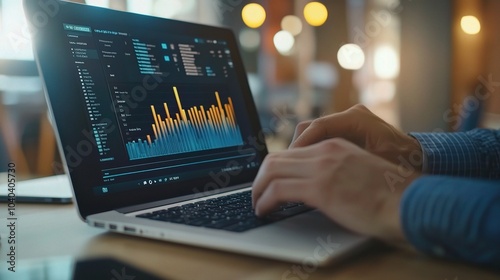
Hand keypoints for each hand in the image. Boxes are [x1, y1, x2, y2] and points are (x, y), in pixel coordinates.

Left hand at [252, 138, 419, 242]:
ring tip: (256, 203)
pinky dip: (265, 199)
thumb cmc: (391, 195)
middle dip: (261, 176)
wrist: (409, 202)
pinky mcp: (320, 188)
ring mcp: (322, 168)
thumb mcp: (360, 172)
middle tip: (257, 193)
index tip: (268, 181)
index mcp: (336, 145)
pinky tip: (263, 209)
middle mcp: (326, 151)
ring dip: (258, 188)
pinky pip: (278, 190)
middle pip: (277, 157)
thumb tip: (319, 188)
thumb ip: (337, 172)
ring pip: (272, 170)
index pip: (292, 151)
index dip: (275, 167)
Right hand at [290, 104, 422, 169]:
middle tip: (289, 170)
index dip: (300, 145)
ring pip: (313, 133)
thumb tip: (314, 171)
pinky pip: (321, 139)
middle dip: (297, 149)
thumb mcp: (373, 167)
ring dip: (303, 152)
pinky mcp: (346, 132)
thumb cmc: (402, 165)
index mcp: (356, 119)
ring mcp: (347, 123)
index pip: (317, 127)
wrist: (419, 160)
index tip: (290, 162)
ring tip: (297, 172)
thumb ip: (345, 164)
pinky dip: (312, 153)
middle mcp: (350, 116)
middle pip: (310, 128)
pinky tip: (310, 169)